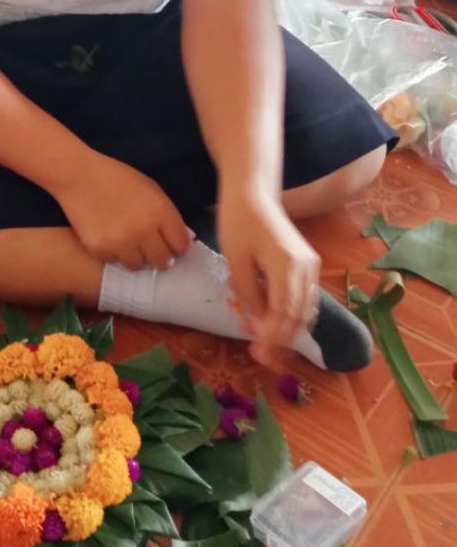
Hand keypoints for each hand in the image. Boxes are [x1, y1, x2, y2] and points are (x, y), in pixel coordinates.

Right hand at [56, 151, 191, 270]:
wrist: (78, 176)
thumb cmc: (117, 177)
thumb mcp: (150, 188)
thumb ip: (169, 214)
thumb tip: (187, 239)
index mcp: (160, 212)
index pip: (181, 245)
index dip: (178, 246)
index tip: (171, 245)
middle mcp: (144, 232)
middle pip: (163, 261)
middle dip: (160, 256)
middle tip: (151, 249)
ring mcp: (121, 243)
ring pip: (138, 266)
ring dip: (137, 257)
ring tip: (128, 243)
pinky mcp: (100, 250)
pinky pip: (114, 262)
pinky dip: (114, 254)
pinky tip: (109, 237)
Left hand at [218, 193, 319, 358]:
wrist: (252, 192)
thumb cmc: (238, 222)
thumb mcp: (235, 260)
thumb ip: (249, 293)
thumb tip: (258, 322)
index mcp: (288, 265)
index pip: (284, 314)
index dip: (271, 337)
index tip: (256, 353)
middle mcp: (306, 267)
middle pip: (299, 316)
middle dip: (280, 339)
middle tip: (258, 353)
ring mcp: (310, 264)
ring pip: (305, 310)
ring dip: (285, 328)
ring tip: (259, 337)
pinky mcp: (307, 263)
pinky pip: (303, 297)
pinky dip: (290, 313)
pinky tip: (268, 318)